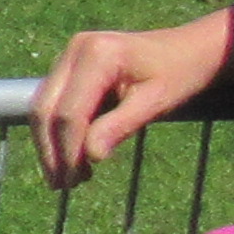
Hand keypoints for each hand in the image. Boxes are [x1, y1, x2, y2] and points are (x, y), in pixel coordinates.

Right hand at [30, 12, 233, 186]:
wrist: (190, 48)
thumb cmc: (179, 74)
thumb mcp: (156, 102)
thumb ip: (121, 126)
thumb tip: (90, 156)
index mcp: (98, 55)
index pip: (70, 112)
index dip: (68, 150)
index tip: (75, 180)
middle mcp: (76, 50)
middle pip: (46, 109)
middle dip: (51, 151)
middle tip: (63, 185)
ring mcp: (69, 56)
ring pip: (43, 108)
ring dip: (50, 145)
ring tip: (66, 178)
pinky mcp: (68, 66)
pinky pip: (53, 103)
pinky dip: (57, 132)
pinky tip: (71, 157)